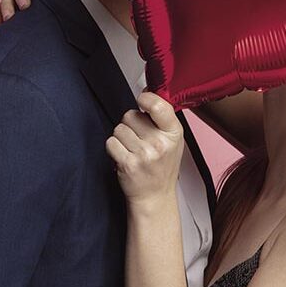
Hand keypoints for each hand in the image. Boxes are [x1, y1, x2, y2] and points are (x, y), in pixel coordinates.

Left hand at [106, 92, 183, 206]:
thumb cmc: (162, 166)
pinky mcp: (128, 164)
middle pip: (131, 115)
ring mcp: (144, 155)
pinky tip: (124, 156)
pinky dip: (114, 148)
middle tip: (139, 139)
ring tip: (132, 149)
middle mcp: (160, 143)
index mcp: (174, 133)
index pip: (159, 106)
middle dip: (131, 124)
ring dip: (121, 137)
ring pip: (119, 128)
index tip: (142, 100)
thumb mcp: (172, 139)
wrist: (154, 197)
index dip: (146, 99)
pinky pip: (111, 142)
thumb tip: (147, 90)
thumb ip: (162, 116)